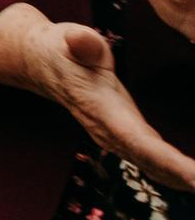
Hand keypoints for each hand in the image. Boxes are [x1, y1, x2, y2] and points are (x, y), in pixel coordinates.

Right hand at [0, 3, 194, 187]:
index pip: (140, 142)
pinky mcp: (127, 137)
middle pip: (155, 164)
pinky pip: (156, 163)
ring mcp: (119, 138)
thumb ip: (81, 41)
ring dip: (187, 182)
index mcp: (102, 111)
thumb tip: (84, 40)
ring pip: (157, 168)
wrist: (41, 63)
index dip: (171, 163)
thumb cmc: (60, 48)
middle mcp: (111, 132)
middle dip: (189, 180)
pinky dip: (179, 175)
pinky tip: (194, 182)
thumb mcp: (68, 38)